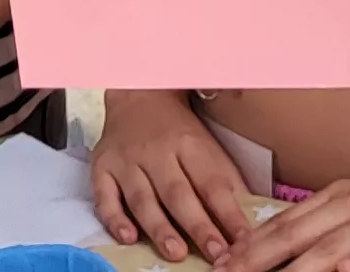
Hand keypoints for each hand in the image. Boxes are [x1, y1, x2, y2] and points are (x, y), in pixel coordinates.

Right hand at [92, 91, 251, 262]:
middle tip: (215, 254)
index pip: (211, 182)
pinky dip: (114, 219)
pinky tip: (127, 238)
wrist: (138, 96)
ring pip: (142, 198)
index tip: (243, 239)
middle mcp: (156, 152)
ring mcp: (126, 160)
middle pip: (177, 193)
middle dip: (198, 226)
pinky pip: (104, 196)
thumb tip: (248, 219)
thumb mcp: (208, 146)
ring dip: (159, 228)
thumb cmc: (179, 130)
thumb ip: (226, 180)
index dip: (228, 212)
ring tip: (176, 253)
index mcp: (189, 143)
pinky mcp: (101, 167)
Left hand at [215, 156, 349, 271]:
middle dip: (253, 259)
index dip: (250, 244)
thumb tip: (308, 245)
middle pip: (291, 236)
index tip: (222, 262)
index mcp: (340, 196)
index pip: (284, 223)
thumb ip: (339, 221)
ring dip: (288, 268)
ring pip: (322, 250)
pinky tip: (335, 270)